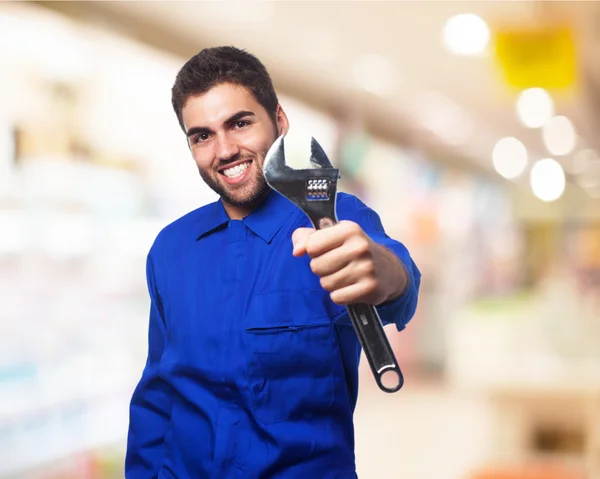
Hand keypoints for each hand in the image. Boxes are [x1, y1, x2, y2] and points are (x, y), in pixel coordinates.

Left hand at [291, 220, 406, 305]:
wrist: (387, 268)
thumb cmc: (350, 249)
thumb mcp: (329, 235)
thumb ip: (304, 237)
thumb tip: (297, 252)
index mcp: (349, 229)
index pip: (312, 246)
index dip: (314, 251)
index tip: (327, 250)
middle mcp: (360, 246)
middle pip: (316, 267)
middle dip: (321, 269)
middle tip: (337, 265)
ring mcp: (367, 268)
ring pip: (326, 284)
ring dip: (330, 283)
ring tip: (345, 275)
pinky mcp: (370, 288)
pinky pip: (337, 297)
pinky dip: (340, 295)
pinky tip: (351, 287)